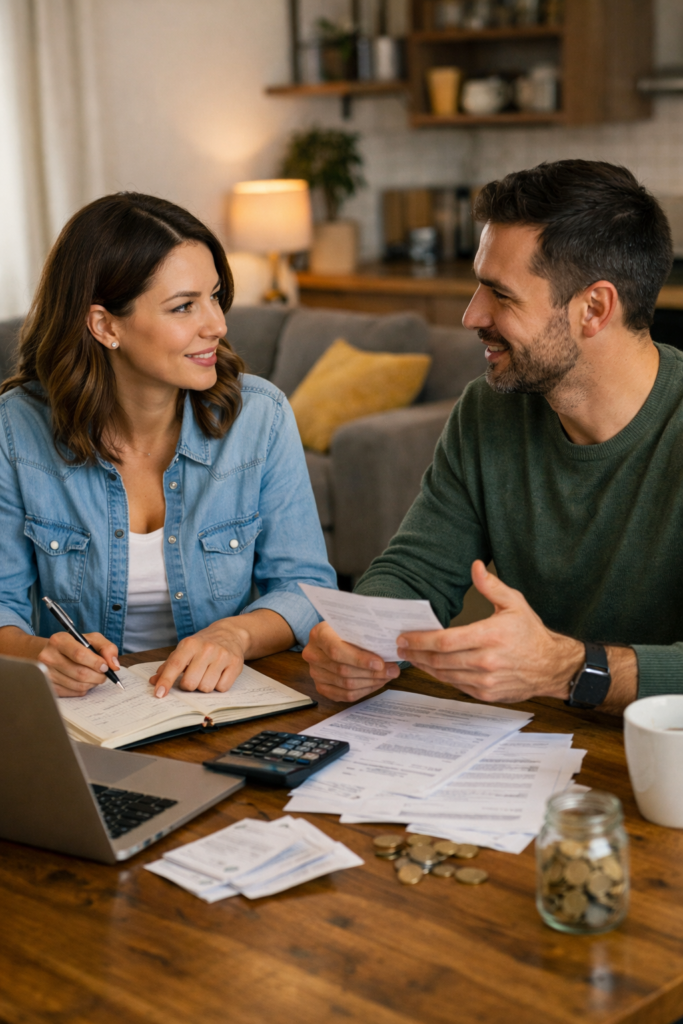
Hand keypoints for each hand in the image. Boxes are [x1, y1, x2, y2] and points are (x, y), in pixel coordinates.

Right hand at [38, 631, 119, 697]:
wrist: (54, 653)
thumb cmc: (76, 645)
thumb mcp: (92, 639)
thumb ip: (107, 648)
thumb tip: (114, 665)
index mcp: (59, 640)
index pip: (79, 654)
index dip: (96, 663)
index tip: (105, 667)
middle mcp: (48, 656)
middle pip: (80, 673)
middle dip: (98, 676)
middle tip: (104, 674)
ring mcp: (47, 673)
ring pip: (78, 685)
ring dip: (92, 683)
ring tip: (94, 676)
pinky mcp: (50, 686)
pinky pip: (73, 693)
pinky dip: (84, 689)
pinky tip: (84, 681)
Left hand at [150, 621, 248, 697]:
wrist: (230, 633)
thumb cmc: (203, 644)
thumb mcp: (184, 650)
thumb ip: (169, 666)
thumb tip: (154, 681)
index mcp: (190, 644)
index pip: (175, 665)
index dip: (166, 681)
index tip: (159, 694)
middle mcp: (206, 649)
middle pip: (190, 683)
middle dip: (188, 686)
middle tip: (192, 678)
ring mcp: (222, 656)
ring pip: (206, 688)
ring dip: (204, 686)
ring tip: (207, 675)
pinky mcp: (236, 664)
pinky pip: (222, 688)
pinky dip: (218, 686)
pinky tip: (218, 676)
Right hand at [302, 620, 400, 702]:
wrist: (332, 637)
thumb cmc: (346, 629)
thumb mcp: (352, 625)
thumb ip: (364, 635)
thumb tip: (389, 650)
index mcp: (318, 634)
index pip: (336, 650)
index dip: (359, 659)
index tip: (380, 663)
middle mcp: (312, 654)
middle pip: (343, 670)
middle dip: (372, 673)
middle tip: (393, 670)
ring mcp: (315, 672)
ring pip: (345, 685)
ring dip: (371, 682)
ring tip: (388, 676)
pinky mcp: (321, 687)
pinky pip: (344, 695)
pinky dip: (364, 691)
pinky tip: (376, 683)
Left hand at [396, 560, 583, 703]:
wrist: (551, 666)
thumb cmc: (531, 633)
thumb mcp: (514, 603)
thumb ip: (490, 586)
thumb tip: (474, 566)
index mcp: (490, 636)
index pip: (444, 641)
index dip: (419, 640)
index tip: (404, 637)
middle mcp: (486, 661)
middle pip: (439, 660)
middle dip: (415, 653)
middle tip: (401, 647)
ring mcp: (486, 681)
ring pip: (444, 675)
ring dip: (424, 666)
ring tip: (412, 657)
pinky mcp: (486, 694)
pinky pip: (456, 685)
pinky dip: (441, 676)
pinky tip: (433, 667)